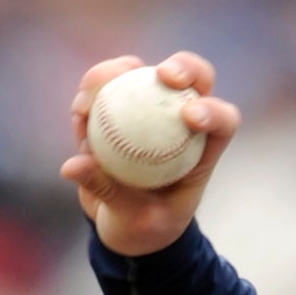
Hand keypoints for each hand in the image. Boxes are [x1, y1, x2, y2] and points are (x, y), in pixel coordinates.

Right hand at [59, 51, 240, 256]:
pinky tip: (80, 106)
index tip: (191, 118)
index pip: (222, 120)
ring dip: (118, 72)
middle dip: (184, 67)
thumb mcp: (134, 220)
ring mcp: (147, 111)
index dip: (214, 111)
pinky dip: (90, 92)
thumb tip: (73, 165)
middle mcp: (179, 121)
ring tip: (96, 91)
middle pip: (191, 80)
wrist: (123, 226)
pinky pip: (103, 90)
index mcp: (202, 150)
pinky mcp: (115, 111)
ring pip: (140, 75)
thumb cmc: (144, 228)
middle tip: (162, 76)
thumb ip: (110, 192)